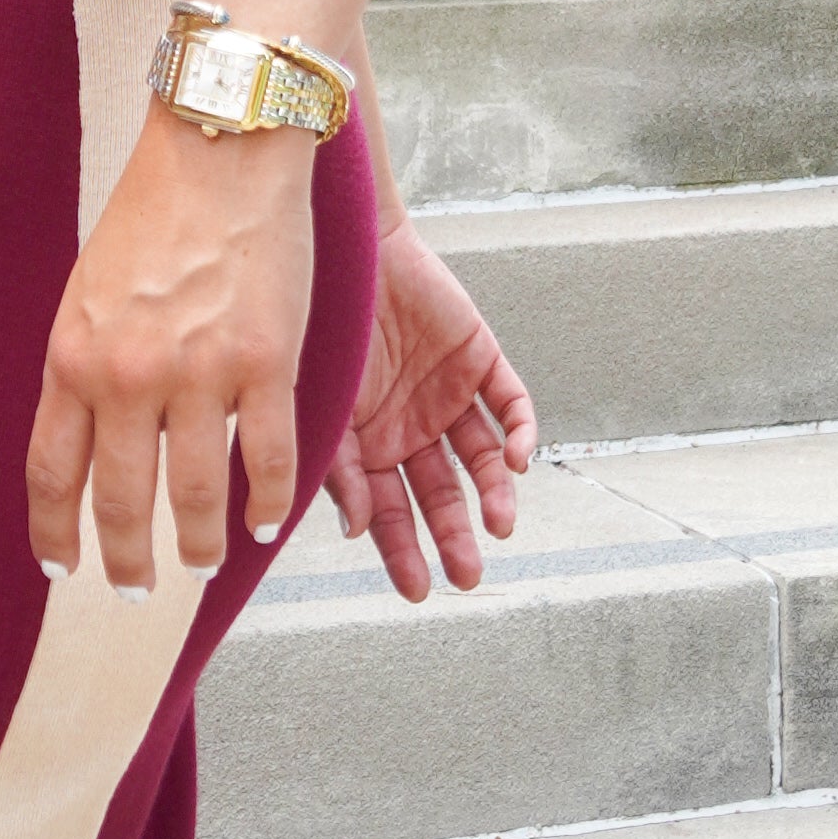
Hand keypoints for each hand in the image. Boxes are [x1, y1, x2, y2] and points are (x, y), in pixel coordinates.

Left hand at [27, 111, 315, 592]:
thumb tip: (95, 441)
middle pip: (121, 500)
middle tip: (136, 590)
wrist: (221, 148)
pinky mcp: (267, 362)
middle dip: (128, 561)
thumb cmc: (154, 212)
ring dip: (199, 544)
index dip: (56, 534)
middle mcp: (129, 375)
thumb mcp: (88, 291)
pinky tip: (267, 525)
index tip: (63, 569)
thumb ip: (87, 367)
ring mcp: (200, 372)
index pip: (52, 473)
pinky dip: (269, 504)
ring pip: (194, 495)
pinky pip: (267, 459)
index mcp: (73, 356)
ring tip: (203, 563)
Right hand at [325, 225, 535, 602]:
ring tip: (500, 524)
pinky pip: (509, 404)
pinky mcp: (479, 358)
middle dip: (454, 537)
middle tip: (467, 575)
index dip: (403, 552)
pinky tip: (519, 462)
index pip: (389, 512)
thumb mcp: (317, 408)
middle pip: (440, 494)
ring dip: (494, 493)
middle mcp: (409, 426)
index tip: (418, 589)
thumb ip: (335, 470)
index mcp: (365, 443)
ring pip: (482, 459)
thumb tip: (358, 530)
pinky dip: (520, 433)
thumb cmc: (319, 326)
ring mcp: (446, 394)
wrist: (344, 249)